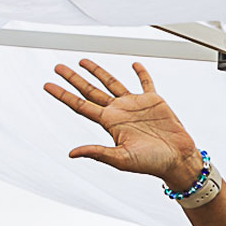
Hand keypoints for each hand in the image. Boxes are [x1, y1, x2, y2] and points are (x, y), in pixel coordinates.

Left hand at [44, 60, 206, 188]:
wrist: (178, 159)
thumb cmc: (152, 163)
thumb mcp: (122, 159)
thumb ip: (98, 153)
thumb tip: (72, 153)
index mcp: (110, 123)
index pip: (80, 105)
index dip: (63, 95)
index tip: (47, 85)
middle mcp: (119, 112)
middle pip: (90, 91)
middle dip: (73, 78)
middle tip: (58, 67)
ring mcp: (135, 105)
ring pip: (111, 83)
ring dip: (97, 72)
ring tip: (83, 62)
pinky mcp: (153, 101)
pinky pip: (145, 83)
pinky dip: (141, 73)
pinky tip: (134, 65)